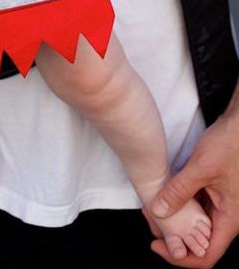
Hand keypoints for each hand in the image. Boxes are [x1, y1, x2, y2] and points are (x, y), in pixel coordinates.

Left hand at [148, 113, 238, 266]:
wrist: (238, 124)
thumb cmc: (229, 144)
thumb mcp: (200, 168)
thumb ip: (179, 191)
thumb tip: (158, 211)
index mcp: (230, 219)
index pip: (206, 255)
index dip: (180, 256)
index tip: (158, 246)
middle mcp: (227, 216)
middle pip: (199, 240)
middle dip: (174, 236)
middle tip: (151, 222)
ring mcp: (221, 204)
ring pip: (196, 223)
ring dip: (175, 220)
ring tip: (152, 209)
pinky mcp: (215, 191)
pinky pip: (196, 206)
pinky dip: (180, 205)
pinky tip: (164, 195)